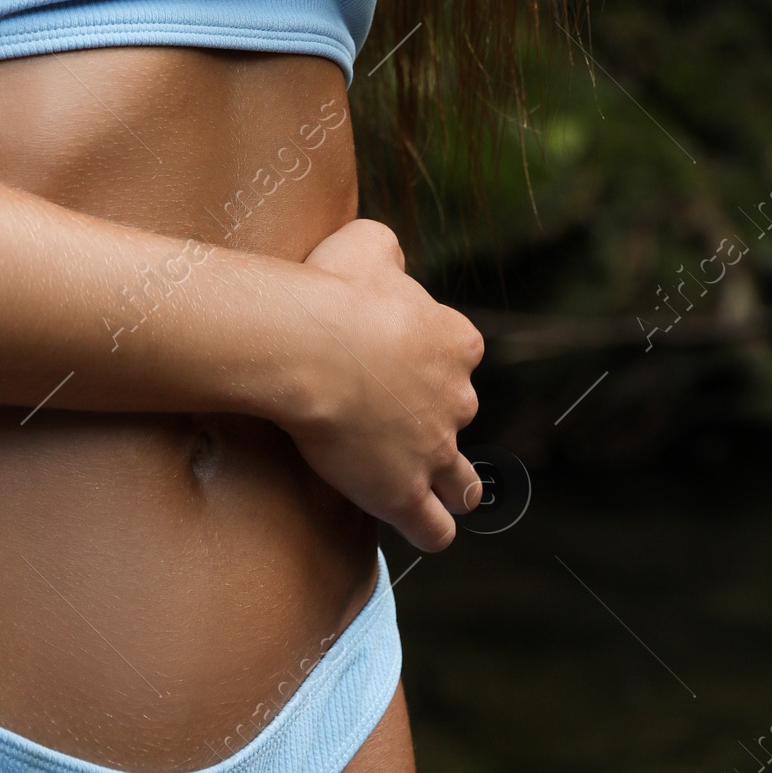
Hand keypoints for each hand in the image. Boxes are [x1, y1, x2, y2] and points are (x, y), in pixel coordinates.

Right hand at [283, 217, 485, 550]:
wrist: (308, 346)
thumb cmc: (332, 290)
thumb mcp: (367, 244)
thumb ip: (389, 253)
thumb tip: (390, 262)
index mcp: (457, 342)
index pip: (460, 354)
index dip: (430, 358)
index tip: (396, 358)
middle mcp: (458, 398)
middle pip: (458, 414)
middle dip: (433, 416)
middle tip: (388, 414)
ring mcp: (435, 451)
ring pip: (463, 484)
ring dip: (452, 486)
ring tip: (430, 486)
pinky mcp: (405, 493)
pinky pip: (435, 528)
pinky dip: (432, 528)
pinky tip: (422, 526)